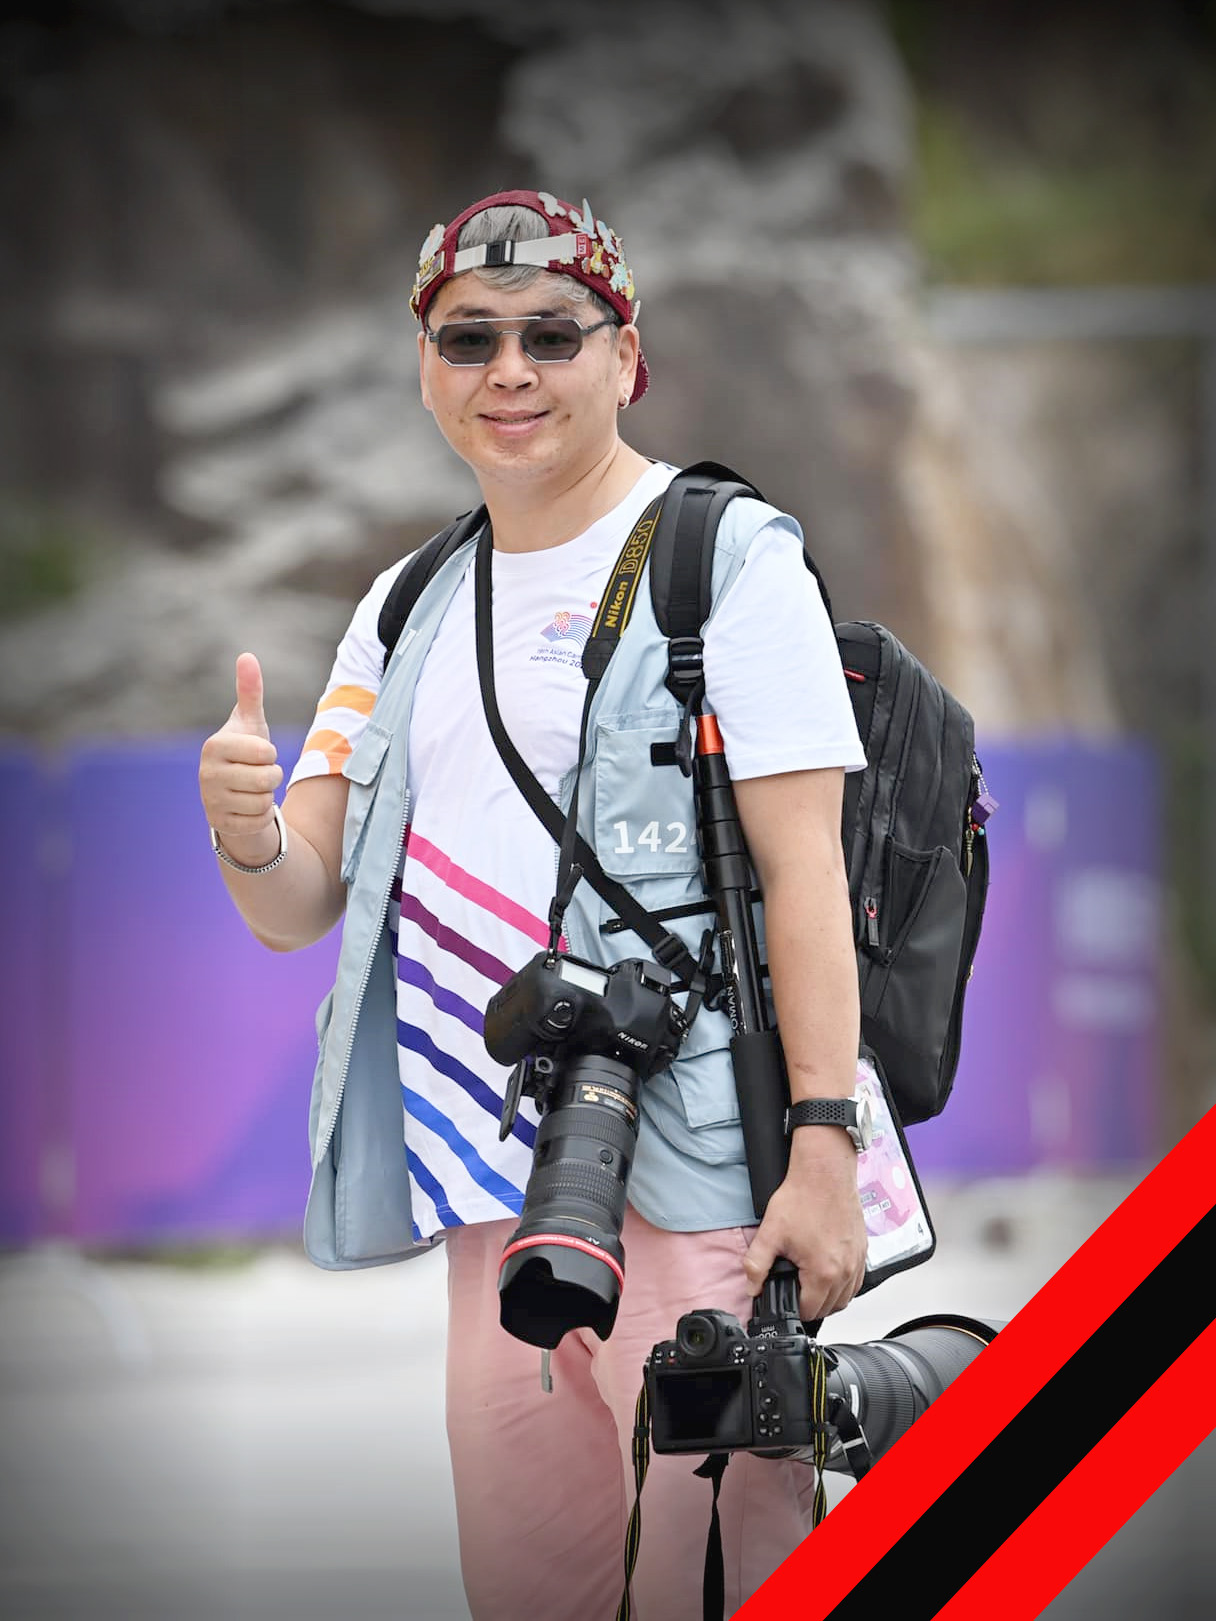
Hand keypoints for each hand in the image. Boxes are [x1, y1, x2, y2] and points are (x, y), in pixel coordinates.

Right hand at [199, 653, 283, 852]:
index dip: (269, 754)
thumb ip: (250, 691)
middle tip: (258, 773)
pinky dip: (261, 816)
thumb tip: (247, 656)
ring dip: (267, 796)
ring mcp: (211, 801)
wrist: (233, 794)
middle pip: (268, 778)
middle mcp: (207, 774)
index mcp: (214, 745)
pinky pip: (260, 821)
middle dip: (272, 776)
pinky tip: (248, 807)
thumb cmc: (246, 752)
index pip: (265, 752)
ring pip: (265, 801)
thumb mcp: (251, 723)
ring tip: (252, 790)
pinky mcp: (220, 824)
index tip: (257, 754)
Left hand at [742, 1128, 866, 1319]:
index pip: (809, 1311)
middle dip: (809, 1305)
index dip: (792, 1308)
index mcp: (823, 1272)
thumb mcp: (770, 1232)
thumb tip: (752, 1287)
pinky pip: (856, 1282)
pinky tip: (827, 1272)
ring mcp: (857, 1261)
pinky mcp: (863, 1251)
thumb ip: (756, 1265)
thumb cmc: (803, 1197)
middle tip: (793, 1288)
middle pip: (829, 1308)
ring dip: (827, 1298)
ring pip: (845, 1298)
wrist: (826, 1171)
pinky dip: (843, 1285)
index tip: (784, 1296)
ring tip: (809, 1283)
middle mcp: (845, 1270)